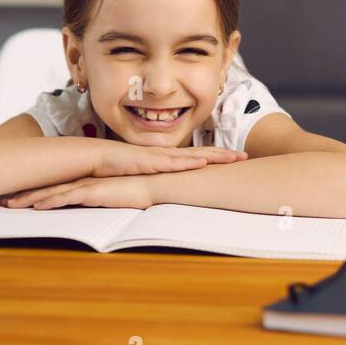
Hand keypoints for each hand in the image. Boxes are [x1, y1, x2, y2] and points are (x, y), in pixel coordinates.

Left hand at [3, 176, 154, 209]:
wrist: (151, 184)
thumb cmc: (133, 190)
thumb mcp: (109, 197)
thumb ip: (95, 200)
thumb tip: (86, 207)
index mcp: (81, 185)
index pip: (53, 190)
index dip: (33, 194)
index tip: (16, 199)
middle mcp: (79, 183)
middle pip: (45, 190)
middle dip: (23, 196)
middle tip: (3, 202)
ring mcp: (84, 186)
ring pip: (51, 193)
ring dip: (30, 199)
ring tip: (10, 204)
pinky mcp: (93, 191)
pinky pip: (67, 197)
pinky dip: (51, 201)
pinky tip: (37, 205)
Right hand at [93, 140, 246, 177]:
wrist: (100, 159)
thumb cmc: (122, 167)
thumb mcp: (147, 176)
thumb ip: (161, 181)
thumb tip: (174, 190)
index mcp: (169, 158)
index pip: (198, 157)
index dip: (218, 157)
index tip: (237, 158)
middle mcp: (168, 155)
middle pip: (201, 154)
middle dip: (223, 155)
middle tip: (244, 156)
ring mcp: (160, 156)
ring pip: (192, 156)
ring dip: (213, 157)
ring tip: (232, 158)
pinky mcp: (150, 161)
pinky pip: (172, 163)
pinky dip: (188, 163)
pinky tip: (202, 163)